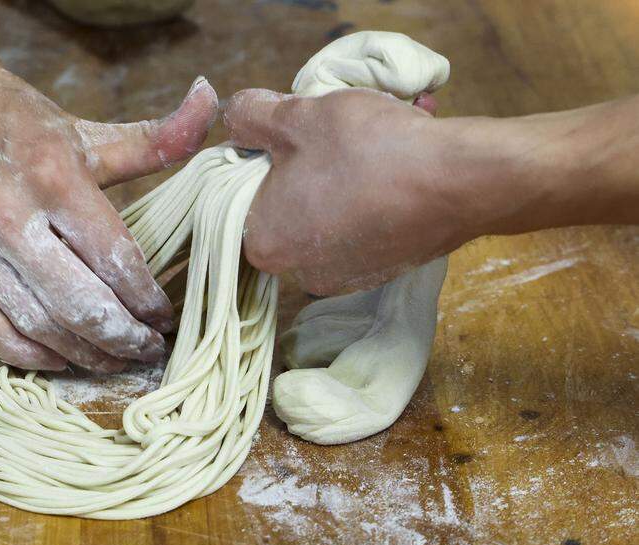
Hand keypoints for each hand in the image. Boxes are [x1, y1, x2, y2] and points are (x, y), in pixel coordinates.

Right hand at [0, 56, 216, 371]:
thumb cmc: (12, 120)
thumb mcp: (85, 130)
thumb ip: (153, 137)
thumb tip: (211, 100)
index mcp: (50, 173)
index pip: (114, 258)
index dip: (147, 298)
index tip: (165, 317)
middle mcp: (2, 211)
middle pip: (78, 303)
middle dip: (123, 338)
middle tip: (147, 351)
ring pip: (35, 324)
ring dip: (82, 353)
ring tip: (111, 360)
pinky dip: (27, 355)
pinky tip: (58, 357)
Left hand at [225, 87, 451, 294]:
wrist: (459, 181)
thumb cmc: (368, 150)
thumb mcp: (298, 117)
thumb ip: (252, 117)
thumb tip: (236, 117)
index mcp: (263, 243)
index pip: (242, 196)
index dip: (264, 155)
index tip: (292, 131)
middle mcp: (299, 272)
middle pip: (287, 204)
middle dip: (308, 163)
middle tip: (334, 130)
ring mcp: (344, 276)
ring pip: (328, 211)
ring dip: (344, 174)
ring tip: (374, 138)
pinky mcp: (383, 270)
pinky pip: (363, 224)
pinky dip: (373, 193)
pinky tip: (394, 162)